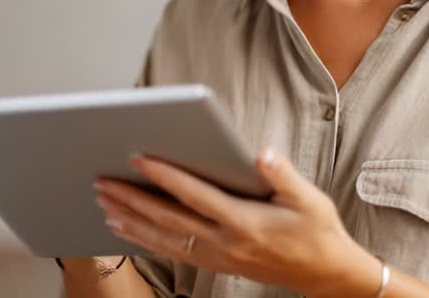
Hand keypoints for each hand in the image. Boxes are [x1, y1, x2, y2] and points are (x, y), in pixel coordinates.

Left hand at [93, 147, 375, 295]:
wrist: (325, 273)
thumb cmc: (317, 231)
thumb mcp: (309, 199)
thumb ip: (282, 175)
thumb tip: (261, 154)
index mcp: (245, 222)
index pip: (196, 196)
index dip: (167, 177)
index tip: (140, 158)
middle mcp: (225, 243)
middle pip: (169, 219)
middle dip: (133, 199)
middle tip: (103, 181)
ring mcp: (218, 257)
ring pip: (165, 239)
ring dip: (131, 221)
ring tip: (104, 203)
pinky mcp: (216, 264)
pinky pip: (173, 252)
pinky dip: (146, 240)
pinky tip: (127, 229)